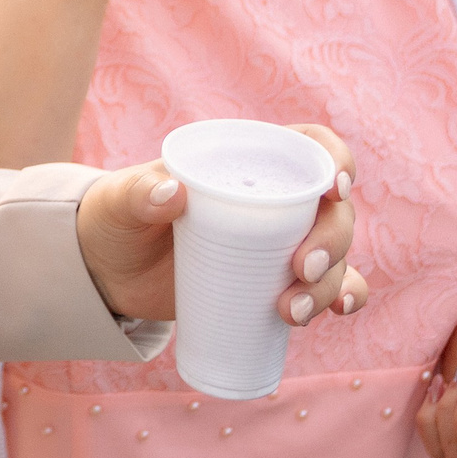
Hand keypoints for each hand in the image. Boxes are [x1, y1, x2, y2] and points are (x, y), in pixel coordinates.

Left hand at [77, 124, 364, 324]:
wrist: (111, 274)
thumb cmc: (118, 221)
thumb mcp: (120, 204)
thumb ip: (138, 194)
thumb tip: (172, 192)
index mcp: (245, 163)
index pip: (308, 146)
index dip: (334, 160)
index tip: (333, 190)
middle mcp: (275, 200)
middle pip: (331, 209)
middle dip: (332, 239)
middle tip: (303, 269)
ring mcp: (282, 244)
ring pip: (336, 255)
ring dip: (331, 282)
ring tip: (291, 311)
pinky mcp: (279, 284)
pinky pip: (331, 286)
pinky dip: (345, 296)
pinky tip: (339, 311)